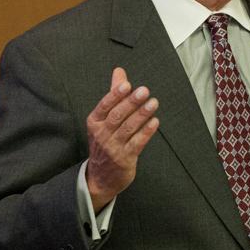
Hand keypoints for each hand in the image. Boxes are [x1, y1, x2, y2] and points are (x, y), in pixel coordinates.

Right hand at [85, 67, 158, 211]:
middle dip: (131, 102)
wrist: (101, 177)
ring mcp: (113, 147)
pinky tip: (155, 122)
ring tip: (153, 103)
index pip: (104, 106)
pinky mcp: (125, 159)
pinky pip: (137, 143)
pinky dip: (146, 132)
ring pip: (128, 128)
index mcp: (95, 122)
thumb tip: (119, 72)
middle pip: (117, 116)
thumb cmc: (104, 142)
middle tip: (144, 91)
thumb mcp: (103, 119)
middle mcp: (102, 134)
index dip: (115, 95)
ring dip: (142, 115)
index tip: (127, 85)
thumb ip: (114, 94)